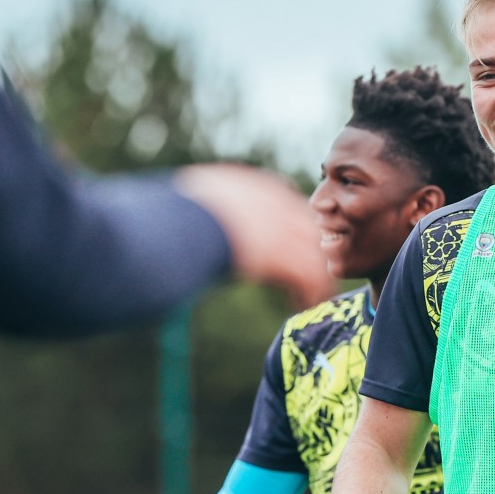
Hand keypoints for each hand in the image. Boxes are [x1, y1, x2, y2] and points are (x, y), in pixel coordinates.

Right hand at [174, 164, 335, 307]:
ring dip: (317, 277)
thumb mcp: (200, 197)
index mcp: (258, 188)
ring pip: (316, 256)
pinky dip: (310, 293)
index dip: (296, 230)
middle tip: (312, 274)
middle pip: (310, 230)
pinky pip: (310, 278)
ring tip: (313, 297)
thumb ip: (211, 204)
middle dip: (314, 252)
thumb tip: (197, 214)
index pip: (292, 207)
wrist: (181, 224)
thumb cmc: (177, 213)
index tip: (294, 247)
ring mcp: (284, 230)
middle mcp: (278, 206)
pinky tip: (300, 304)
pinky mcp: (284, 257)